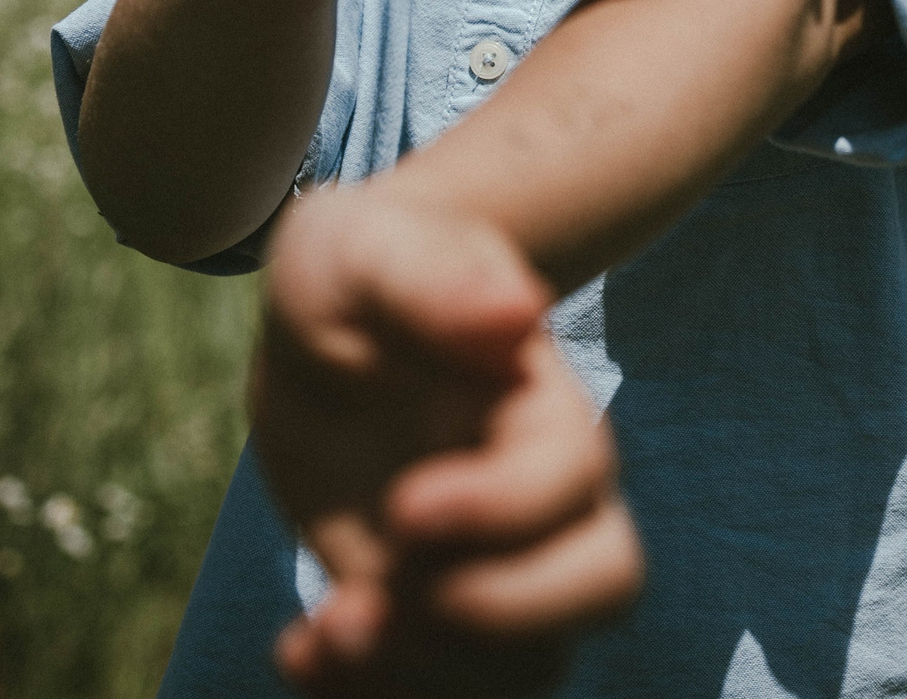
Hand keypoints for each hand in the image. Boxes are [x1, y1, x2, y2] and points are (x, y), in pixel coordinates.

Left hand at [255, 185, 641, 696]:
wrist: (330, 326)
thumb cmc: (359, 270)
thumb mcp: (368, 251)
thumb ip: (434, 280)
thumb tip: (518, 312)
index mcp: (541, 405)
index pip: (576, 480)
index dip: (502, 511)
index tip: (402, 506)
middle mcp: (543, 495)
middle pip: (606, 584)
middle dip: (502, 617)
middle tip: (377, 598)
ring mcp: (498, 563)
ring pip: (537, 663)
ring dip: (431, 676)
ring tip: (325, 633)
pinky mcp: (438, 614)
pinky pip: (456, 689)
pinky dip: (377, 695)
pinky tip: (300, 650)